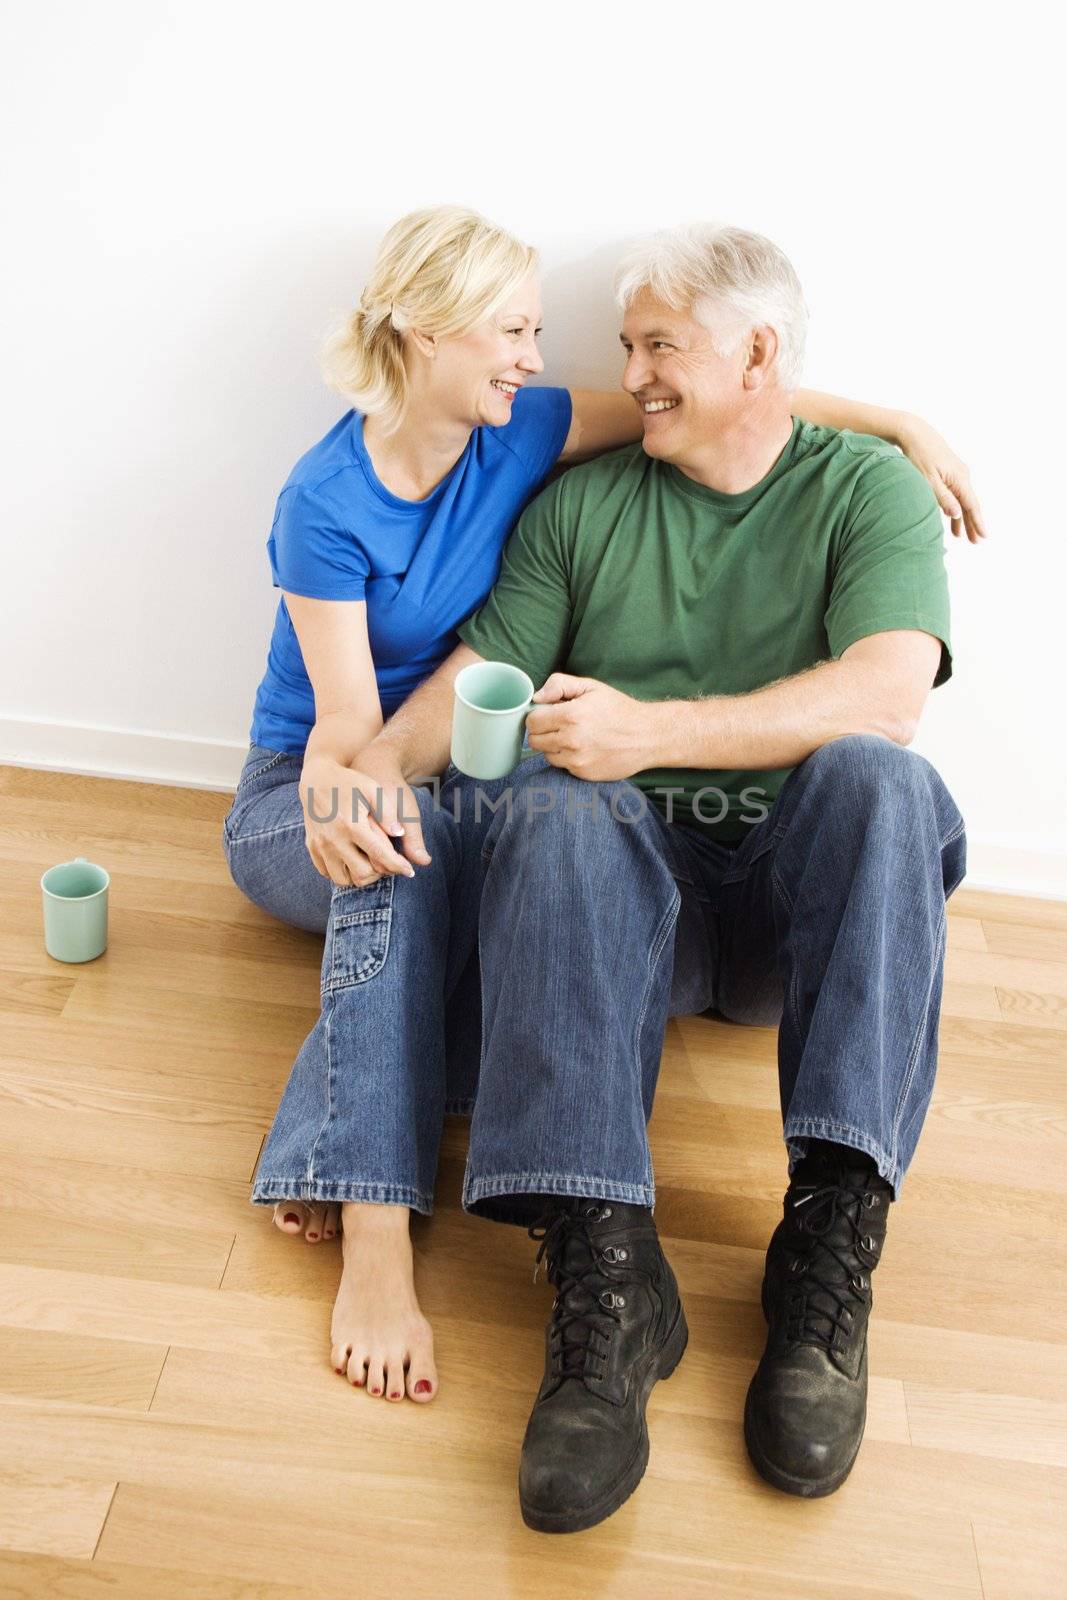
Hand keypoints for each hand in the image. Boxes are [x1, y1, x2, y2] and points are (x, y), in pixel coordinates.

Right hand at [299, 750, 430, 886]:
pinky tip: (353, 862)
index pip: (380, 855)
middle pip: (362, 874)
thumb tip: (399, 834)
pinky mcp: (312, 847)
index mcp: (352, 825)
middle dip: (380, 874)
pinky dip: (342, 873)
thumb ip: (387, 812)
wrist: (316, 778)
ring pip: (343, 880)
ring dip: (360, 877)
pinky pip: (327, 873)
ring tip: (371, 865)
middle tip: (389, 865)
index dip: (398, 866)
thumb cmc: (351, 783)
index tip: (410, 872)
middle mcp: (334, 839)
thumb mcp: (373, 790)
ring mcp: (320, 845)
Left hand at [525, 673, 658, 780]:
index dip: (538, 716)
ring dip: (553, 746)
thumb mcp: (591, 687)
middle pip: (534, 740)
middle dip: (543, 731)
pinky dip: (567, 758)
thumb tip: (536, 697)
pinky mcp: (583, 773)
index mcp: (571, 716)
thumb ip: (559, 685)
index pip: (532, 721)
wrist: (647, 736)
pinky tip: (584, 748)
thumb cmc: (619, 710)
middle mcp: (571, 740)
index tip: (548, 714)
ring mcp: (576, 760)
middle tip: (560, 725)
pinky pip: (562, 766)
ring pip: (546, 754)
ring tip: (573, 737)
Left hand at [897, 417, 987, 542]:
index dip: (978, 522)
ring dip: (963, 517)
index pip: (971, 506)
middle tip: (976, 542)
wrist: (914, 432)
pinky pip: (956, 493)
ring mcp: (957, 473)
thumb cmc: (919, 455)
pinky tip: (952, 518)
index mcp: (959, 479)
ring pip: (962, 499)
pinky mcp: (949, 472)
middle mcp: (962, 476)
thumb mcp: (928, 480)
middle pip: (969, 504)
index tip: (984, 537)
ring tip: (963, 536)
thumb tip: (957, 514)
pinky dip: (955, 506)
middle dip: (972, 524)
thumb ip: (943, 498)